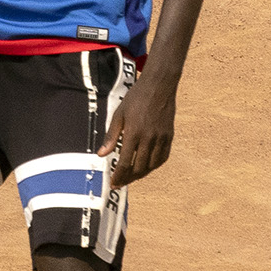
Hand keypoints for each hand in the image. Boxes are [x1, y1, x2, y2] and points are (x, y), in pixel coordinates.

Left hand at [100, 68, 180, 186]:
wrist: (159, 86)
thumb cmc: (136, 99)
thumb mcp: (118, 115)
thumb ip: (111, 136)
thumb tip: (102, 154)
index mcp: (134, 133)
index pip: (125, 162)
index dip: (119, 175)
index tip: (113, 183)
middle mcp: (149, 138)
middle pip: (139, 167)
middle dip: (128, 178)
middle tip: (120, 182)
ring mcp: (161, 138)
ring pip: (152, 165)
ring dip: (141, 174)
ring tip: (131, 177)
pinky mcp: (169, 136)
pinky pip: (163, 157)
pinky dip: (154, 165)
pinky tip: (147, 167)